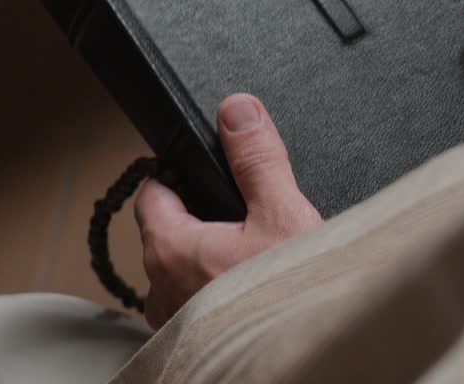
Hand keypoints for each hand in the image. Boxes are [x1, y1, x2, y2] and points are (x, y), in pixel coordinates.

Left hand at [134, 93, 322, 328]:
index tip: (195, 167)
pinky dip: (216, 292)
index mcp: (170, 249)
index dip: (173, 173)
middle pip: (166, 234)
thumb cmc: (290, 300)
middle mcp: (161, 291)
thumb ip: (256, 158)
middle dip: (197, 218)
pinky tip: (250, 289)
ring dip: (206, 260)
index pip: (151, 194)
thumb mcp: (282, 213)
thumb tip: (237, 110)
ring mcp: (176, 324)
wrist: (312, 354)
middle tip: (237, 211)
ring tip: (250, 253)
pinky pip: (196, 306)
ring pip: (180, 275)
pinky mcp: (195, 347)